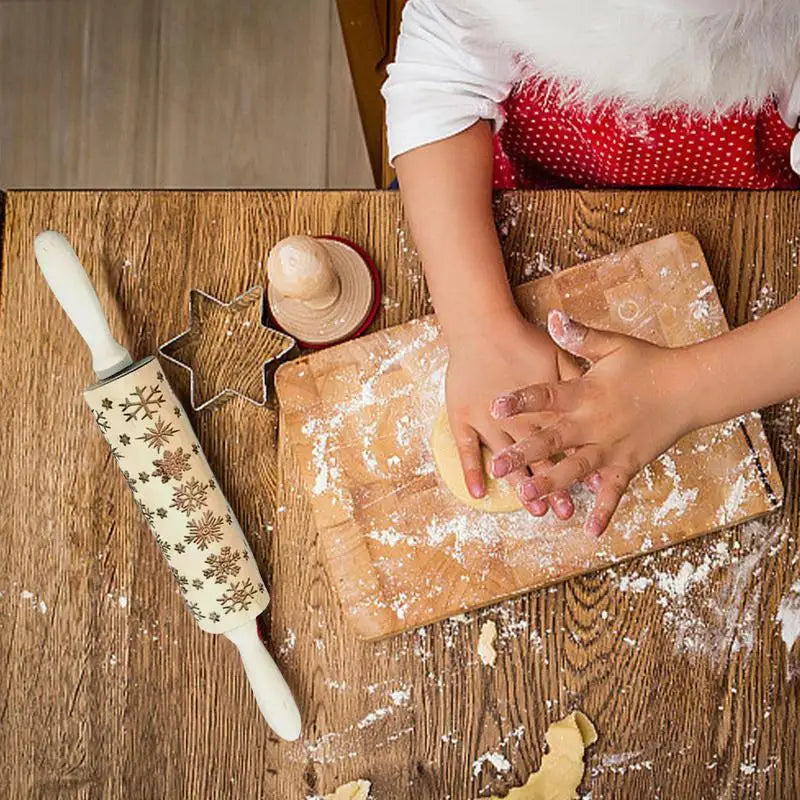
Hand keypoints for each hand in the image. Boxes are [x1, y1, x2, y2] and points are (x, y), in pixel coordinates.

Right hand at [446, 313, 580, 518]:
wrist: (481, 326)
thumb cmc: (521, 338)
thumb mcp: (558, 355)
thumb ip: (580, 375)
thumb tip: (602, 394)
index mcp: (542, 406)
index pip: (563, 441)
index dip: (577, 463)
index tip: (591, 486)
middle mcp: (517, 419)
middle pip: (539, 457)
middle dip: (553, 485)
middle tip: (564, 512)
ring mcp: (488, 421)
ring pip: (507, 459)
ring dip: (521, 485)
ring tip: (533, 509)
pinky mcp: (463, 417)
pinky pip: (467, 449)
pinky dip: (471, 471)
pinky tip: (478, 493)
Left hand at [490, 310, 697, 536]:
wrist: (689, 387)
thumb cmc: (647, 363)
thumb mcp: (612, 345)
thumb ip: (579, 336)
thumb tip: (551, 317)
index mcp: (585, 392)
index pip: (546, 395)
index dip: (520, 400)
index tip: (495, 405)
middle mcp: (593, 423)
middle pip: (552, 440)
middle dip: (524, 453)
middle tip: (498, 466)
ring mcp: (610, 447)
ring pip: (575, 469)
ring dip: (552, 484)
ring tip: (528, 496)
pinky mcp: (628, 463)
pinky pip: (614, 490)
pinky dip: (604, 509)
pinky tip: (589, 530)